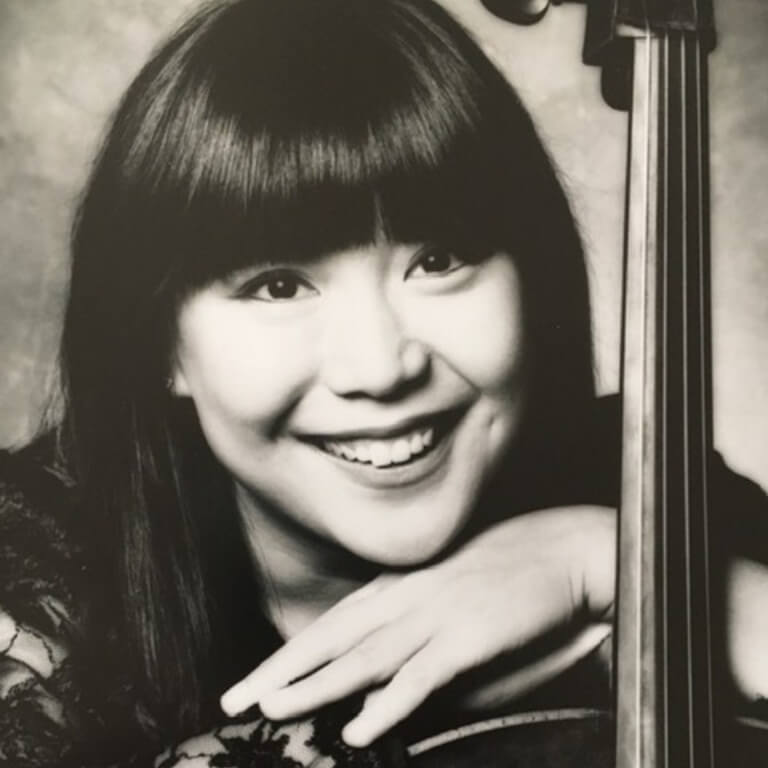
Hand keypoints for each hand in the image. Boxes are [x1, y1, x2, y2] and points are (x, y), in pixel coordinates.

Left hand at [220, 505, 615, 746]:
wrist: (559, 550)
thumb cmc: (502, 573)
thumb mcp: (445, 594)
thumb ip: (410, 630)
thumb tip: (377, 675)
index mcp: (400, 588)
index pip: (332, 624)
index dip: (289, 653)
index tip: (254, 679)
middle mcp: (407, 598)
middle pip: (333, 637)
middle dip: (281, 669)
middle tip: (235, 700)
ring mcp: (436, 615)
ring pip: (365, 656)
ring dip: (317, 684)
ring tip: (275, 708)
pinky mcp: (470, 636)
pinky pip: (422, 675)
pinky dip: (389, 702)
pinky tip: (360, 729)